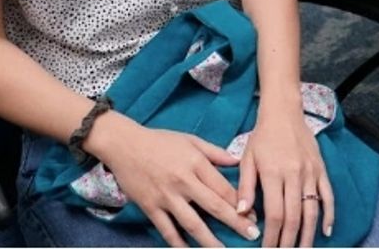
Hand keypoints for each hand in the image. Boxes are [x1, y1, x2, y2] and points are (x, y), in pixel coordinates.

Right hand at [90, 115, 259, 247]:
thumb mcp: (190, 140)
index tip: (254, 216)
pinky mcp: (150, 207)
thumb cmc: (160, 140)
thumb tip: (236, 161)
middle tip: (252, 236)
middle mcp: (184, 182)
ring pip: (192, 223)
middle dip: (235, 223)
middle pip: (214, 207)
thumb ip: (214, 152)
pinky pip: (166, 229)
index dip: (241, 203)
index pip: (223, 188)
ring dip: (209, 240)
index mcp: (196, 163)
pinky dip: (178, 243)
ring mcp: (166, 197)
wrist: (124, 144)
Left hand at [237, 110, 334, 246]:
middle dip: (289, 241)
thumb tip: (240, 213)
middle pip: (295, 216)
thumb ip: (245, 187)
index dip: (272, 236)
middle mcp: (294, 174)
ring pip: (312, 210)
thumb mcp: (247, 159)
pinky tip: (326, 231)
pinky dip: (329, 214)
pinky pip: (328, 195)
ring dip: (308, 235)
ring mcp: (310, 173)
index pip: (275, 213)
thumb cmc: (262, 136)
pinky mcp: (321, 169)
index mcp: (274, 173)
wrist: (284, 112)